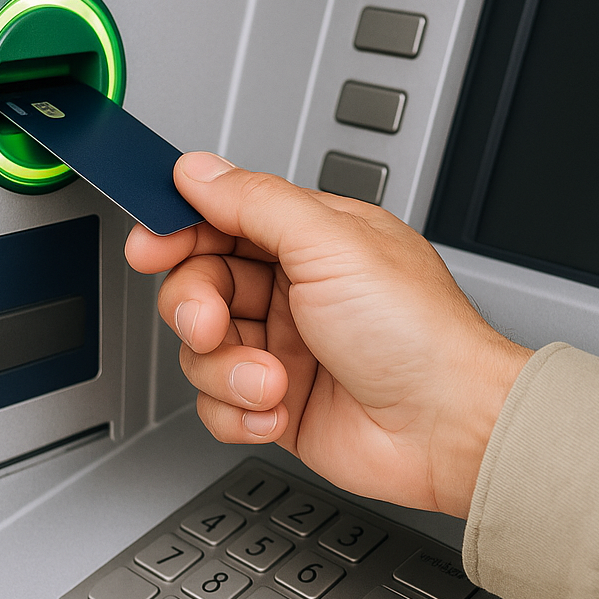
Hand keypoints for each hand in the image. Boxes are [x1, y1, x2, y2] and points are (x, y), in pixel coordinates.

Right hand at [125, 153, 531, 518]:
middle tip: (212, 324)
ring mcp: (285, 350)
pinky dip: (239, 413)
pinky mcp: (277, 404)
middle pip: (199, 285)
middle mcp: (295, 293)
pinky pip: (219, 405)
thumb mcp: (332, 245)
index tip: (150, 244)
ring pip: (202, 352)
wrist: (448, 428)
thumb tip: (199, 170)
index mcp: (311, 241)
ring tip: (274, 380)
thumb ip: (256, 202)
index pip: (222, 221)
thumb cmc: (418, 335)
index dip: (178, 229)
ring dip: (228, 371)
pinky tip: (279, 410)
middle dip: (195, 308)